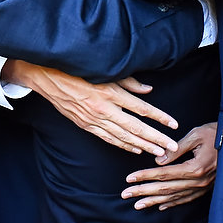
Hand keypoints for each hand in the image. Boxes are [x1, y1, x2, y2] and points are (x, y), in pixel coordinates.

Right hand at [11, 61, 179, 155]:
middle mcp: (103, 109)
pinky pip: (108, 138)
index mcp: (110, 92)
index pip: (142, 108)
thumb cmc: (79, 70)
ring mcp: (93, 119)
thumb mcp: (106, 71)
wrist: (48, 77)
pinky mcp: (85, 125)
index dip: (160, 117)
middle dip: (156, 138)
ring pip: (123, 136)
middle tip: (171, 147)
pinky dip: (123, 145)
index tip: (174, 125)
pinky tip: (135, 149)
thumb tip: (149, 92)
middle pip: (136, 127)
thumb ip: (129, 82)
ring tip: (158, 152)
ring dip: (143, 145)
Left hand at [123, 122, 216, 210]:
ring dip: (154, 201)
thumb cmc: (218, 133)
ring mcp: (203, 187)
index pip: (164, 174)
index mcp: (195, 168)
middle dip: (143, 192)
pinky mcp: (206, 188)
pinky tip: (161, 206)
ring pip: (174, 197)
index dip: (145, 176)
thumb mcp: (196, 135)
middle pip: (166, 189)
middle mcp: (198, 181)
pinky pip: (186, 199)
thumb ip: (176, 149)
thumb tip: (158, 161)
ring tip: (137, 205)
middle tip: (125, 195)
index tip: (129, 179)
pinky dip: (172, 203)